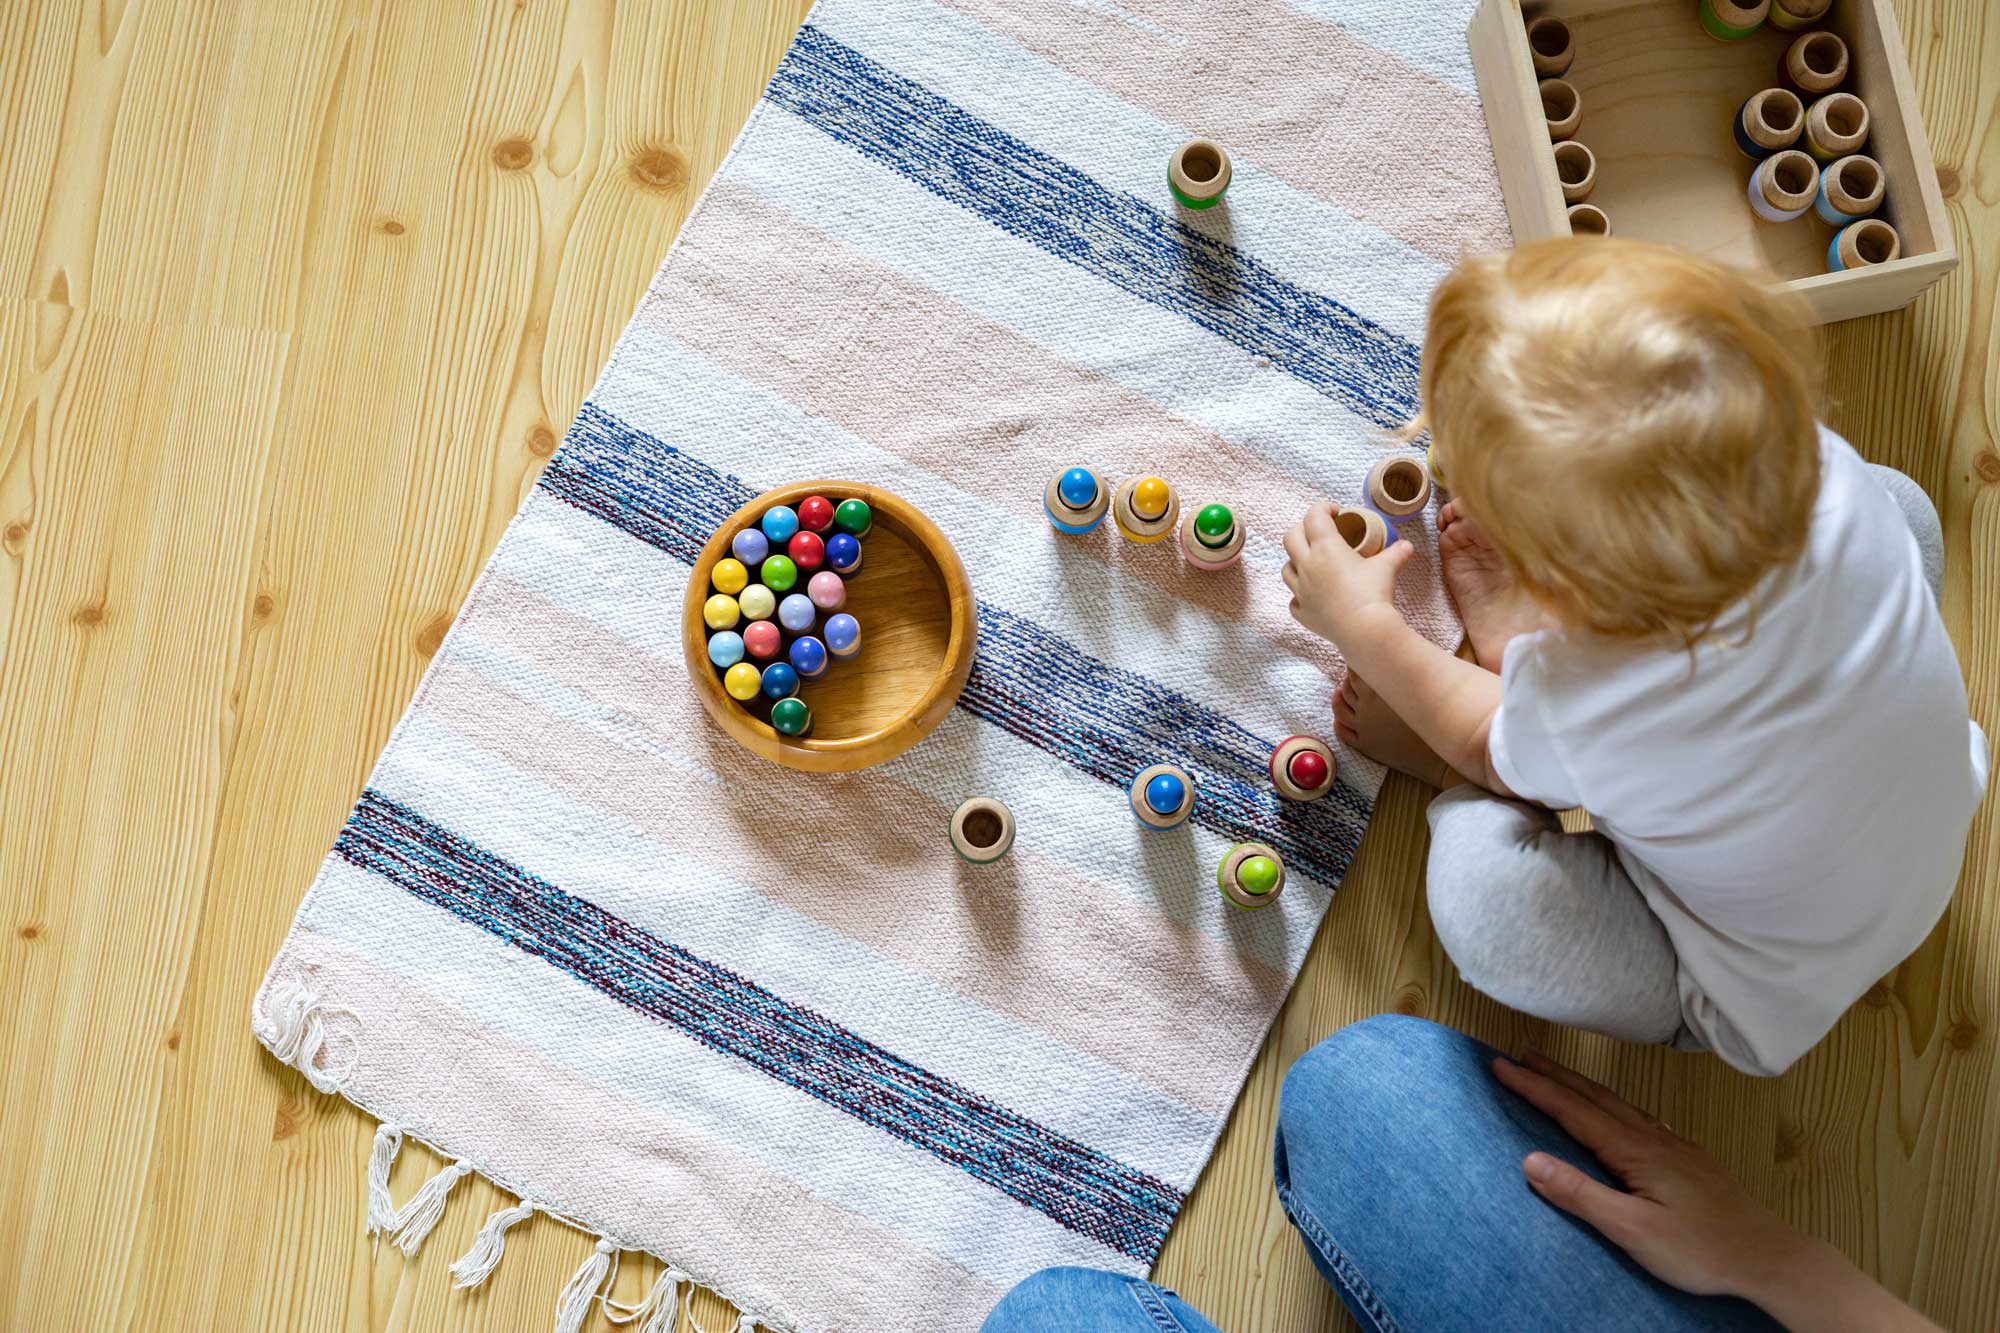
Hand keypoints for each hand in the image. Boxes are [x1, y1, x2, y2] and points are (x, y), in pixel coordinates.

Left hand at [1281, 502, 1412, 645]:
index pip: (1314, 517)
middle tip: (1319, 532)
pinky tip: (1314, 595)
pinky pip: (1294, 599)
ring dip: (1297, 561)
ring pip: (1287, 568)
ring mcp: (1301, 590)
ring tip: (1313, 562)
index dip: (1322, 508)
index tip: (1335, 512)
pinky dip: (1301, 595)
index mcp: (1325, 548)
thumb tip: (1407, 546)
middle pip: (1290, 537)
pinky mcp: (1302, 612)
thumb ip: (1396, 552)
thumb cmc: (1373, 594)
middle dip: (1302, 529)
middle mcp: (1307, 566)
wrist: (1365, 630)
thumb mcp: (1387, 568)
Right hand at [1492, 1050, 1804, 1300]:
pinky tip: (1620, 1114)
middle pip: (1594, 1098)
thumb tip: (1530, 1160)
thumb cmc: (1700, 1250)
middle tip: (1520, 1054)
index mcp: (1634, 1152)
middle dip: (1554, 1075)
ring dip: (1582, 1087)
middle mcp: (1653, 1139)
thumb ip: (1581, 1195)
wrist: (1768, 1257)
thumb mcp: (1633, 1231)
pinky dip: (1615, 1105)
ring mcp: (1675, 1146)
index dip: (1534, 1088)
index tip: (1501, 1066)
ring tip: (1558, 1074)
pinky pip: (1641, 1118)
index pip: (1572, 1112)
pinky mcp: (1690, 1159)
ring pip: (1619, 1105)